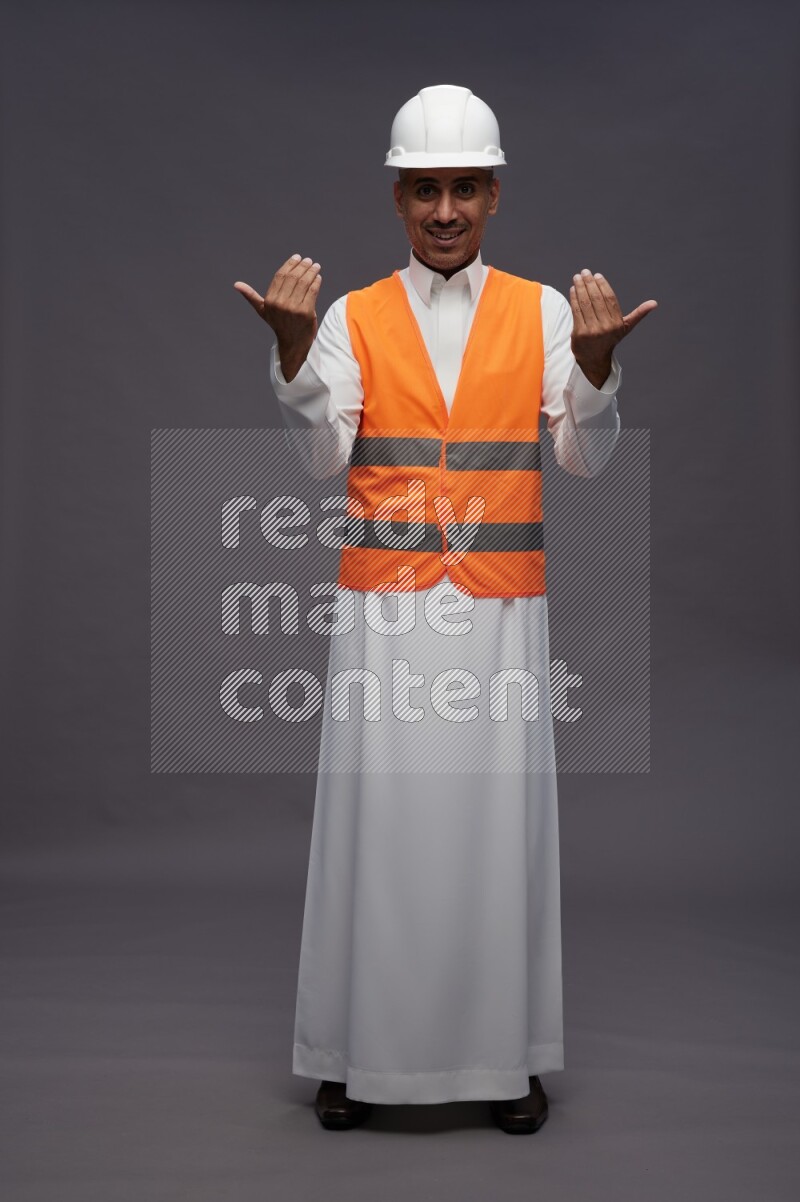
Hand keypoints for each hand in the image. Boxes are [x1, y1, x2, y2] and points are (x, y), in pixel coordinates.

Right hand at [234, 254, 321, 381]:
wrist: (292, 344)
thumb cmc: (278, 324)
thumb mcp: (263, 311)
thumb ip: (251, 296)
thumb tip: (236, 284)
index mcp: (269, 301)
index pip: (280, 276)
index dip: (290, 265)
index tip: (297, 258)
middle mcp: (280, 304)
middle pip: (293, 277)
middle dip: (302, 266)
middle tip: (308, 261)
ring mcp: (294, 308)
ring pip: (304, 283)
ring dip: (311, 272)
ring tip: (315, 266)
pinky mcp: (306, 312)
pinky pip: (312, 291)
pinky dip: (316, 282)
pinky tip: (318, 277)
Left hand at [569, 268, 657, 389]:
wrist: (594, 359)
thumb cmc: (610, 339)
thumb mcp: (625, 327)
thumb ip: (638, 314)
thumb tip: (654, 303)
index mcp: (617, 323)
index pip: (609, 298)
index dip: (603, 285)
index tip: (597, 275)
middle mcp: (606, 327)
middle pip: (596, 298)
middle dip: (589, 283)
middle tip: (585, 272)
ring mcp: (592, 330)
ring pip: (585, 303)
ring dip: (580, 288)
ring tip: (577, 277)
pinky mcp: (580, 333)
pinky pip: (576, 311)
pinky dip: (574, 298)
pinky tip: (573, 289)